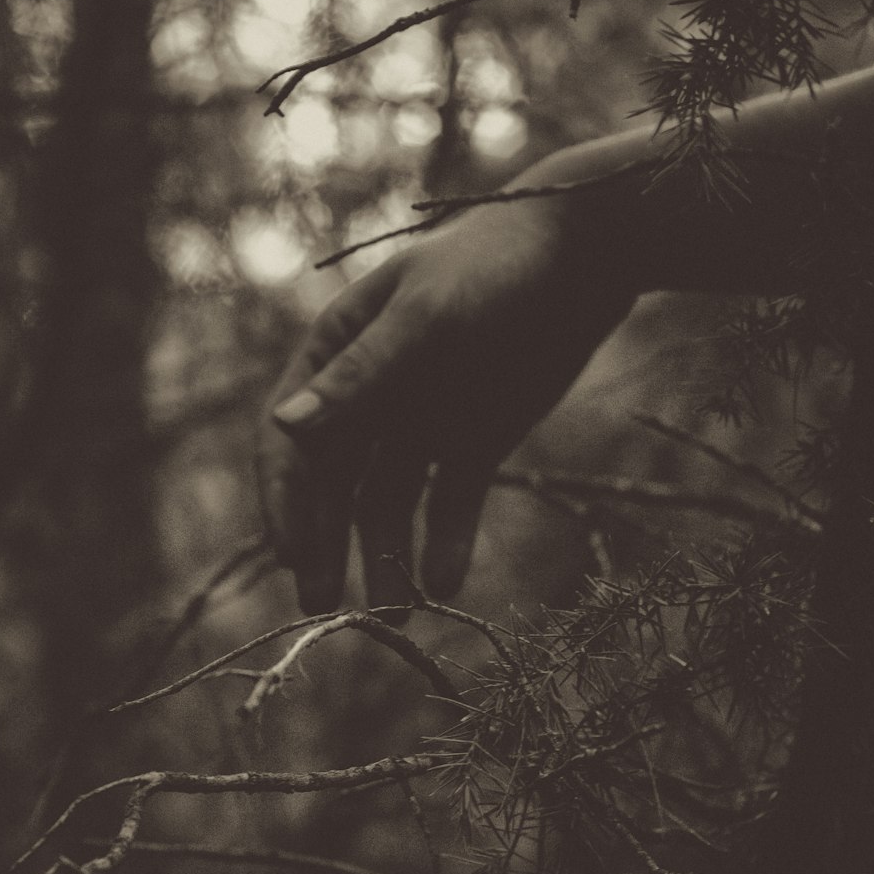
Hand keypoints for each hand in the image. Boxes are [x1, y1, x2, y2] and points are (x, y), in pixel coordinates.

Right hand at [256, 196, 634, 614]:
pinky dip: (444, 544)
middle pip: (333, 486)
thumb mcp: (427, 318)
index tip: (294, 557)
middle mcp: (368, 396)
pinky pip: (448, 505)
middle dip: (328, 547)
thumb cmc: (494, 265)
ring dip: (384, 560)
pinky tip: (446, 585)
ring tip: (394, 618)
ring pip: (386, 506)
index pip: (291, 442)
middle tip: (325, 610)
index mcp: (335, 355)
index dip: (286, 503)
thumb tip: (287, 426)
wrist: (587, 256)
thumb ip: (362, 375)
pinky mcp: (470, 444)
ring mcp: (418, 423)